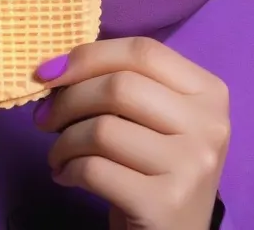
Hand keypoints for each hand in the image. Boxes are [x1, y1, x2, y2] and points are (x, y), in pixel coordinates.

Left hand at [31, 37, 229, 229]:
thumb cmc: (155, 168)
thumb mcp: (155, 118)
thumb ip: (123, 83)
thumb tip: (55, 67)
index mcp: (209, 91)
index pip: (142, 50)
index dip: (89, 55)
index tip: (50, 71)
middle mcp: (209, 125)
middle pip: (120, 86)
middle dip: (68, 99)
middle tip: (44, 118)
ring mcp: (192, 165)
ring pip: (104, 128)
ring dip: (65, 140)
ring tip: (58, 153)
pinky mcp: (166, 203)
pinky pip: (96, 169)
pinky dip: (69, 168)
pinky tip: (66, 175)